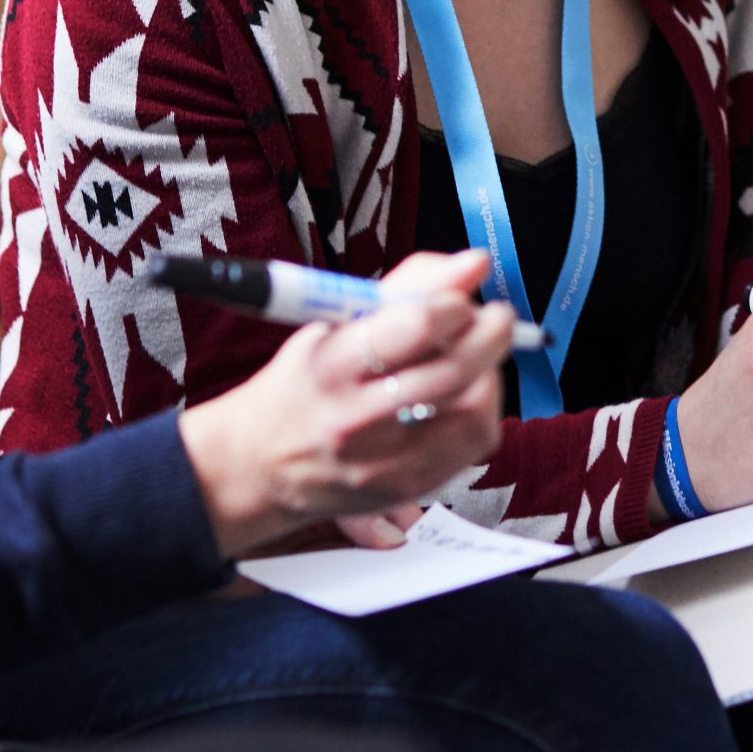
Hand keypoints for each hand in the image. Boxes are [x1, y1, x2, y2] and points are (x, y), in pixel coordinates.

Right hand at [179, 251, 513, 555]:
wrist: (258, 466)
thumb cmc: (304, 382)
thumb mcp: (331, 323)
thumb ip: (405, 288)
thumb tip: (475, 262)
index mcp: (330, 366)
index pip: (413, 327)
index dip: (453, 304)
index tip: (458, 298)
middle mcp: (355, 419)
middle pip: (453, 371)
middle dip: (490, 334)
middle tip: (494, 317)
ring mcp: (383, 463)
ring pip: (473, 412)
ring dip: (490, 372)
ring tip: (477, 356)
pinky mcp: (407, 489)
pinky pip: (473, 445)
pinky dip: (483, 409)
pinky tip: (467, 393)